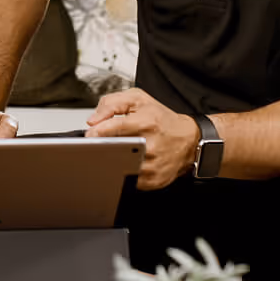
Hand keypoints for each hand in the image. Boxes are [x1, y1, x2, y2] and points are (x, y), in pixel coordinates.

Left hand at [87, 87, 201, 189]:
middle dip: (103, 146)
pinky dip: (122, 170)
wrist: (188, 140)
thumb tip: (93, 121)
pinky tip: (130, 161)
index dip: (97, 132)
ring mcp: (151, 165)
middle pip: (113, 150)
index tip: (91, 135)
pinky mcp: (152, 180)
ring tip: (121, 151)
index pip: (112, 129)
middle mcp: (150, 145)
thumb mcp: (138, 99)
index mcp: (146, 122)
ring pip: (117, 166)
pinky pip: (126, 179)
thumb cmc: (162, 119)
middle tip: (105, 142)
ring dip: (111, 160)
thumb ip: (111, 103)